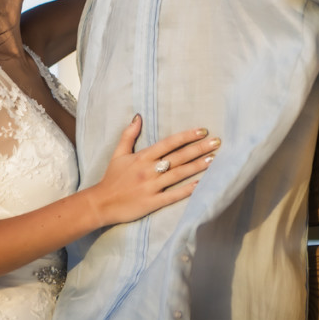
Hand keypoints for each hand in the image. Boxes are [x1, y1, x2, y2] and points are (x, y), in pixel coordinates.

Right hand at [85, 115, 218, 225]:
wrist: (101, 203)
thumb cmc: (111, 178)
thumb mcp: (118, 154)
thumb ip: (129, 135)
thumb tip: (138, 116)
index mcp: (142, 157)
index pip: (169, 143)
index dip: (186, 136)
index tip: (202, 130)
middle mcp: (149, 170)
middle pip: (178, 157)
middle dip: (199, 148)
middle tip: (217, 142)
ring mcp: (151, 187)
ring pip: (179, 174)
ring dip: (197, 166)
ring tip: (214, 159)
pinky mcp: (152, 202)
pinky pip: (173, 195)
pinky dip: (188, 190)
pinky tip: (201, 184)